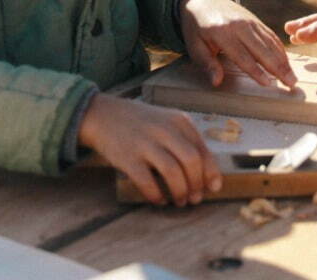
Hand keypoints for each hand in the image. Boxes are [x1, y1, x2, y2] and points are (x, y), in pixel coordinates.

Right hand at [77, 93, 220, 205]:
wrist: (104, 115)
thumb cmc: (142, 124)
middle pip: (191, 162)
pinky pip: (148, 183)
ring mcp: (146, 143)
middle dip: (196, 185)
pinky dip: (157, 195)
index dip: (210, 173)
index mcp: (179, 121)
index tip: (212, 188)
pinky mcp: (128, 158)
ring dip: (180, 192)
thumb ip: (187, 142)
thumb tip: (208, 175)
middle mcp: (165, 130)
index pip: (203, 150)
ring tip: (179, 201)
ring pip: (173, 173)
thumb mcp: (168, 123)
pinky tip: (159, 200)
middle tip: (194, 199)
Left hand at [179, 0, 297, 89]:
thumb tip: (216, 82)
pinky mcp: (256, 20)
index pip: (242, 56)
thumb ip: (207, 63)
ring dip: (283, 60)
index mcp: (222, 32)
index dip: (256, 71)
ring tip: (292, 77)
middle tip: (291, 83)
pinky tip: (287, 62)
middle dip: (278, 67)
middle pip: (262, 49)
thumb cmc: (196, 28)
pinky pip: (271, 36)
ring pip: (270, 43)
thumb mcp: (195, 46)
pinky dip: (280, 49)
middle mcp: (240, 26)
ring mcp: (250, 21)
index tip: (268, 84)